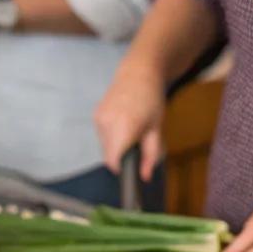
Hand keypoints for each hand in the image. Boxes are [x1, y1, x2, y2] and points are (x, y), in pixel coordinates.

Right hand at [95, 63, 166, 178]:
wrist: (138, 74)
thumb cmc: (151, 101)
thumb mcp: (156, 130)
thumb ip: (150, 156)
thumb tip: (145, 177)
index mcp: (123, 127)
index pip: (112, 160)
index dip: (120, 169)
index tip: (129, 168)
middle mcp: (107, 123)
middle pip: (108, 154)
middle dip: (121, 156)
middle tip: (137, 144)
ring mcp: (99, 118)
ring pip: (104, 145)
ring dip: (116, 145)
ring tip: (131, 130)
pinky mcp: (96, 115)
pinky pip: (102, 134)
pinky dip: (112, 135)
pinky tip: (123, 123)